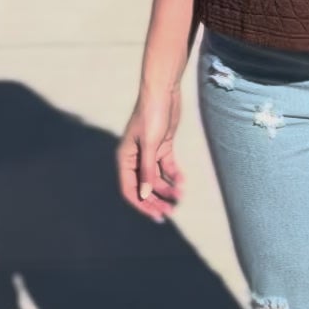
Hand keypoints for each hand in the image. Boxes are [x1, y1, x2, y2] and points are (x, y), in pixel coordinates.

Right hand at [116, 85, 184, 222]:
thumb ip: (148, 171)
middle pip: (144, 187)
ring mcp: (149, 154)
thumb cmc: (152, 115)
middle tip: (170, 212)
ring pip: (157, 179)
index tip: (156, 215)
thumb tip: (145, 195)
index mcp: (125, 159)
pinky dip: (174, 175)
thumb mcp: (150, 145)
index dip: (142, 204)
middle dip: (156, 200)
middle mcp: (135, 159)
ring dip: (167, 189)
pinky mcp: (162, 148)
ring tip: (180, 196)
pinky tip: (182, 182)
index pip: (130, 189)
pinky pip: (167, 168)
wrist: (163, 92)